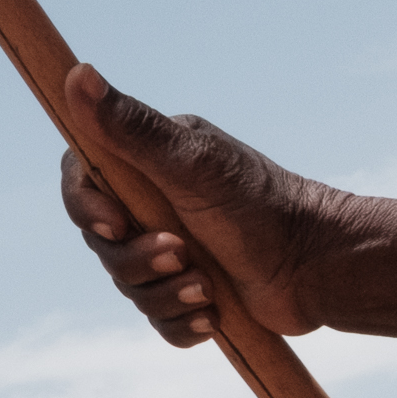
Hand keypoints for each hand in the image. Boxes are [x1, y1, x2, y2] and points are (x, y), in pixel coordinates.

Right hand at [56, 66, 353, 348]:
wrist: (318, 267)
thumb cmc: (260, 206)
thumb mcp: (190, 163)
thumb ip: (131, 127)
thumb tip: (78, 74)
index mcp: (149, 162)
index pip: (83, 179)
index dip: (86, 208)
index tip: (115, 225)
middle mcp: (155, 202)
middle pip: (102, 243)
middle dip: (138, 260)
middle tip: (183, 253)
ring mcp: (170, 248)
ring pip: (129, 286)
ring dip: (165, 294)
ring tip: (207, 288)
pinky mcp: (188, 292)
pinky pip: (157, 319)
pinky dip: (181, 323)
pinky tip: (213, 314)